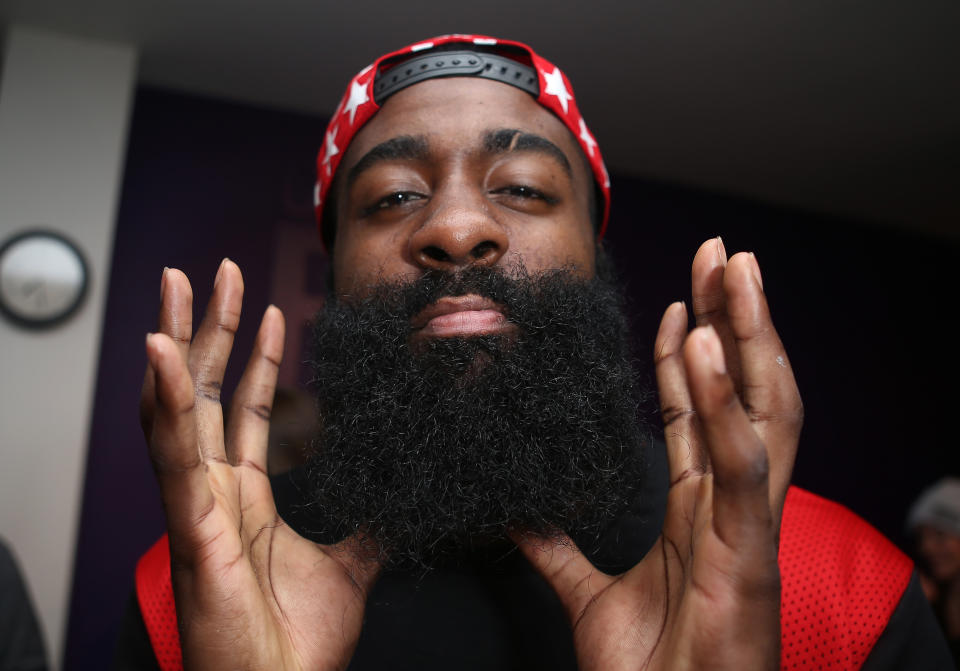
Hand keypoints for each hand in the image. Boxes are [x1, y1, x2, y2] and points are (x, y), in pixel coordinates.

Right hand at [140, 260, 378, 669]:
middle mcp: (214, 491)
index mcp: (244, 496)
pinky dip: (167, 400)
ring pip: (179, 408)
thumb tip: (400, 496)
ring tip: (181, 287)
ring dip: (180, 344)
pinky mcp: (192, 527)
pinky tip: (162, 353)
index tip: (268, 311)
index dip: (255, 358)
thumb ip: (369, 527)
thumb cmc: (295, 642)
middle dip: (210, 330)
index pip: (246, 409)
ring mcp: (198, 505)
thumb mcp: (348, 567)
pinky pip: (175, 454)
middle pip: (207, 392)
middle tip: (216, 273)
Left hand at [516, 238, 801, 668]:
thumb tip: (517, 512)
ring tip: (733, 269)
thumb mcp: (589, 593)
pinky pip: (742, 465)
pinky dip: (723, 404)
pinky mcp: (749, 552)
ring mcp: (749, 523)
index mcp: (702, 507)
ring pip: (761, 407)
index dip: (689, 356)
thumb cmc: (651, 668)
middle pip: (742, 389)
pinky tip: (707, 348)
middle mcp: (733, 501)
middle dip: (736, 317)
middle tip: (722, 251)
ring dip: (749, 334)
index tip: (676, 304)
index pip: (697, 411)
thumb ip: (557, 549)